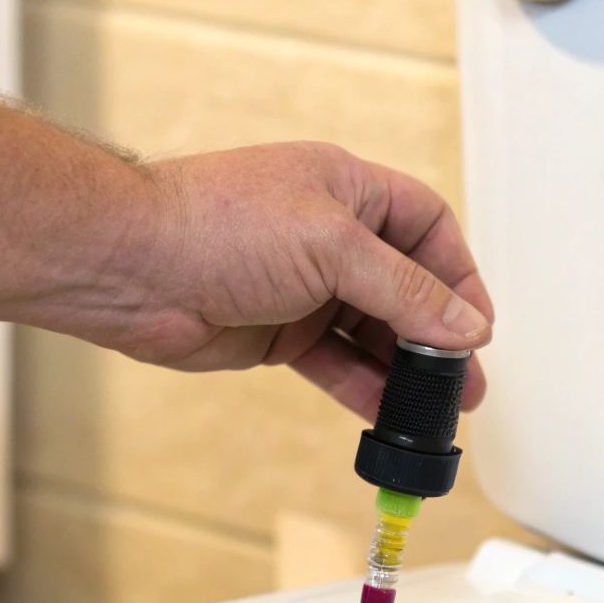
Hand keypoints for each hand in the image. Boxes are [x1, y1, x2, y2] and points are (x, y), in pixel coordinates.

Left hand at [128, 143, 493, 420]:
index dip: (458, 275)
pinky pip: (337, 363)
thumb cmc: (211, 224)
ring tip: (436, 409)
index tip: (477, 325)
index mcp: (347, 189)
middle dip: (439, 335)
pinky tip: (387, 414)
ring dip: (405, 370)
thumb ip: (405, 290)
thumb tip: (464, 324)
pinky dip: (364, 388)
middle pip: (407, 287)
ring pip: (373, 332)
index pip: (428, 227)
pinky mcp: (277, 332)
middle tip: (465, 381)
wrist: (127, 266)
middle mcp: (330, 235)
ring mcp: (304, 286)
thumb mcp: (333, 246)